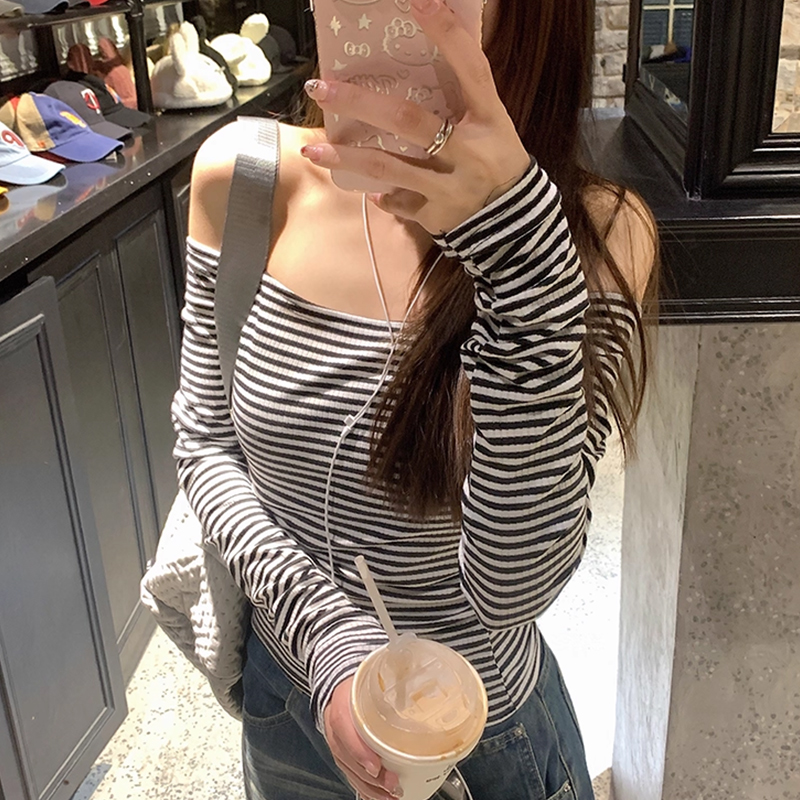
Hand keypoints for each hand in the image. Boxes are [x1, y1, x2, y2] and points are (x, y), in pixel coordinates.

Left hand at [300, 0, 530, 234]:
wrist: (517, 223)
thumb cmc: (497, 161)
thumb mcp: (492, 125)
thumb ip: (463, 97)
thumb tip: (427, 56)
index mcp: (489, 120)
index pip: (472, 69)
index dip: (448, 35)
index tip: (419, 1)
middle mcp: (469, 151)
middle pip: (408, 120)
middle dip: (360, 102)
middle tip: (321, 87)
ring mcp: (451, 187)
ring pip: (390, 167)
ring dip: (348, 158)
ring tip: (313, 151)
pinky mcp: (438, 215)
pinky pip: (401, 203)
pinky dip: (384, 197)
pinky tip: (370, 192)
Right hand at [324, 677, 401, 799]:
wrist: (337, 685)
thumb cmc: (357, 685)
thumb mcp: (369, 682)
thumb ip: (391, 689)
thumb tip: (419, 697)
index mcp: (342, 706)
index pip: (346, 732)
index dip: (361, 753)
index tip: (376, 767)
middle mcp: (336, 729)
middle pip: (350, 759)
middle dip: (373, 778)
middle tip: (394, 786)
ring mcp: (336, 744)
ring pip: (350, 771)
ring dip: (370, 788)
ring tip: (391, 796)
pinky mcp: (340, 754)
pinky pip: (350, 774)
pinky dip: (364, 788)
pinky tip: (376, 796)